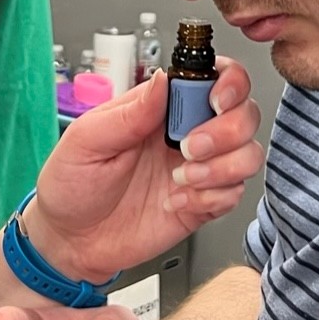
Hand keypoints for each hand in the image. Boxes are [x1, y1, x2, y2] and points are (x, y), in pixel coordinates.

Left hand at [22, 60, 262, 282]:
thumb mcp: (87, 140)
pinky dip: (211, 198)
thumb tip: (163, 79)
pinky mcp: (205, 202)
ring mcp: (202, 168)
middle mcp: (190, 132)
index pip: (217, 77)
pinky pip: (235, 193)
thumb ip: (129, 111)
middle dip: (226, 130)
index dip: (229, 82)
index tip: (216, 100)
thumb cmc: (72, 185)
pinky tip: (177, 202)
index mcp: (165, 108)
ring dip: (222, 166)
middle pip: (245, 112)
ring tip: (181, 178)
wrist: (69, 242)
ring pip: (249, 153)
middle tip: (189, 148)